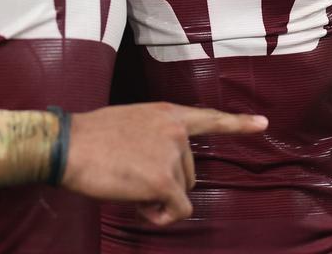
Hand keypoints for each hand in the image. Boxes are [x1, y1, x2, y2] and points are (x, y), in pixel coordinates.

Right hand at [63, 102, 267, 225]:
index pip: (208, 118)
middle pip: (189, 173)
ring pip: (181, 194)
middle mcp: (175, 132)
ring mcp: (172, 156)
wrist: (69, 146)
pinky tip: (138, 206)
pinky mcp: (164, 181)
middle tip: (130, 179)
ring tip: (128, 187)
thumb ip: (152, 137)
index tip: (263, 124)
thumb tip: (160, 168)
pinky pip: (177, 211)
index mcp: (166, 113)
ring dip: (159, 200)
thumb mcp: (129, 123)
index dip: (237, 123)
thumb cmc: (90, 138)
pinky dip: (160, 217)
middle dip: (164, 184)